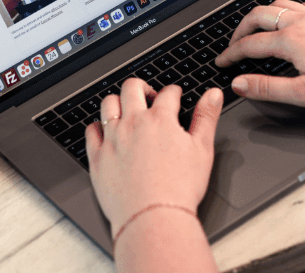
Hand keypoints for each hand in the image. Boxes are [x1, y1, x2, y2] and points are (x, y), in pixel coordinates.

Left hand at [85, 79, 223, 236]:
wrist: (152, 217)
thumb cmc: (179, 188)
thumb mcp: (202, 149)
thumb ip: (207, 117)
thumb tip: (213, 94)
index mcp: (160, 120)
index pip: (168, 93)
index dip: (174, 92)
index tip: (175, 96)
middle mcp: (133, 123)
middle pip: (132, 88)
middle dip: (143, 87)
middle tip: (149, 96)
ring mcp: (112, 139)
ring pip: (108, 104)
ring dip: (118, 101)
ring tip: (126, 109)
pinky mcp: (97, 157)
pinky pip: (91, 131)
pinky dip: (98, 126)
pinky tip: (105, 130)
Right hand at [214, 0, 304, 109]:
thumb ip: (268, 88)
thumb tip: (240, 84)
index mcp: (291, 40)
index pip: (250, 44)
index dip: (231, 54)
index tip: (221, 62)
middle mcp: (302, 23)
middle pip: (260, 15)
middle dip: (240, 29)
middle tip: (233, 44)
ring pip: (280, 5)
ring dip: (261, 14)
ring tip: (254, 28)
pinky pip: (302, 5)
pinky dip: (287, 8)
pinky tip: (291, 17)